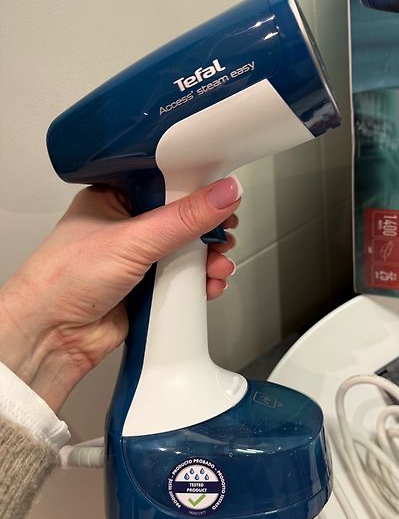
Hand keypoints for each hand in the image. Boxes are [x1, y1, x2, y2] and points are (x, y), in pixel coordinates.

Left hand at [0, 177, 240, 411]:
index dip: (197, 188)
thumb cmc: (65, 280)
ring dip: (209, 260)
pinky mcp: (147, 289)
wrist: (52, 337)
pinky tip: (209, 286)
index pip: (165, 182)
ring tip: (219, 267)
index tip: (225, 194)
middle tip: (225, 235)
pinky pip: (183, 281)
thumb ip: (184, 218)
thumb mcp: (134, 239)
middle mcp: (126, 227)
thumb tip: (225, 193)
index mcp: (114, 199)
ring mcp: (137, 259)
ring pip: (187, 252)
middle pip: (182, 219)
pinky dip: (200, 283)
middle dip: (209, 231)